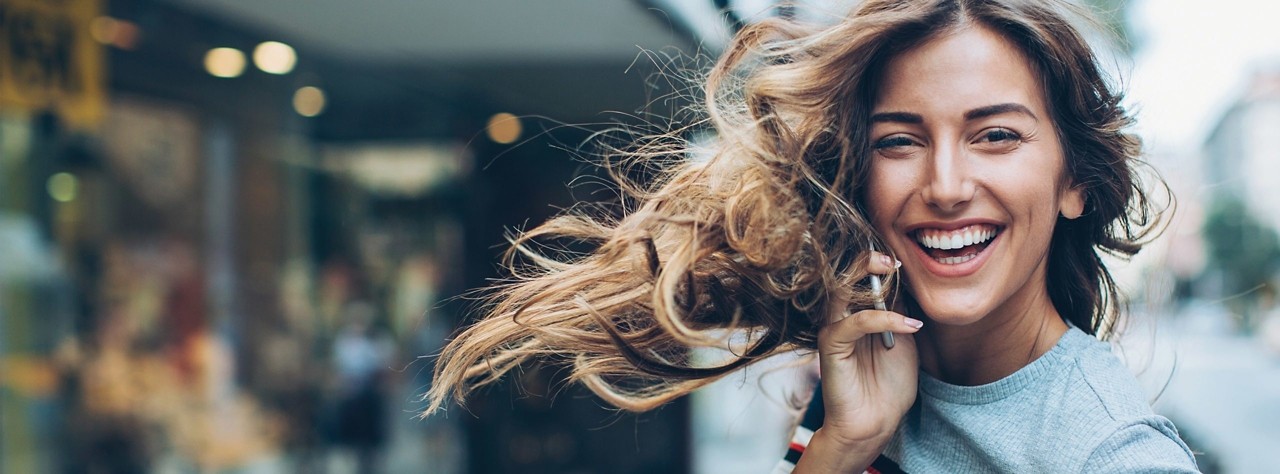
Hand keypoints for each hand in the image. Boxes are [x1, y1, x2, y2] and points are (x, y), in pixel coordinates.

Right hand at [795, 252, 920, 471]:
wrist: (874, 423)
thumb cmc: (888, 386)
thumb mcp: (905, 341)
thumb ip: (901, 313)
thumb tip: (910, 284)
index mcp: (857, 314)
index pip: (863, 278)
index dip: (882, 266)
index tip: (905, 261)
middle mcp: (841, 317)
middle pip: (846, 276)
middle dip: (869, 260)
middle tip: (893, 259)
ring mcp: (834, 329)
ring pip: (842, 289)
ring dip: (867, 276)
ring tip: (893, 270)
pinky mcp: (832, 345)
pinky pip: (856, 322)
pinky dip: (885, 319)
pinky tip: (910, 325)